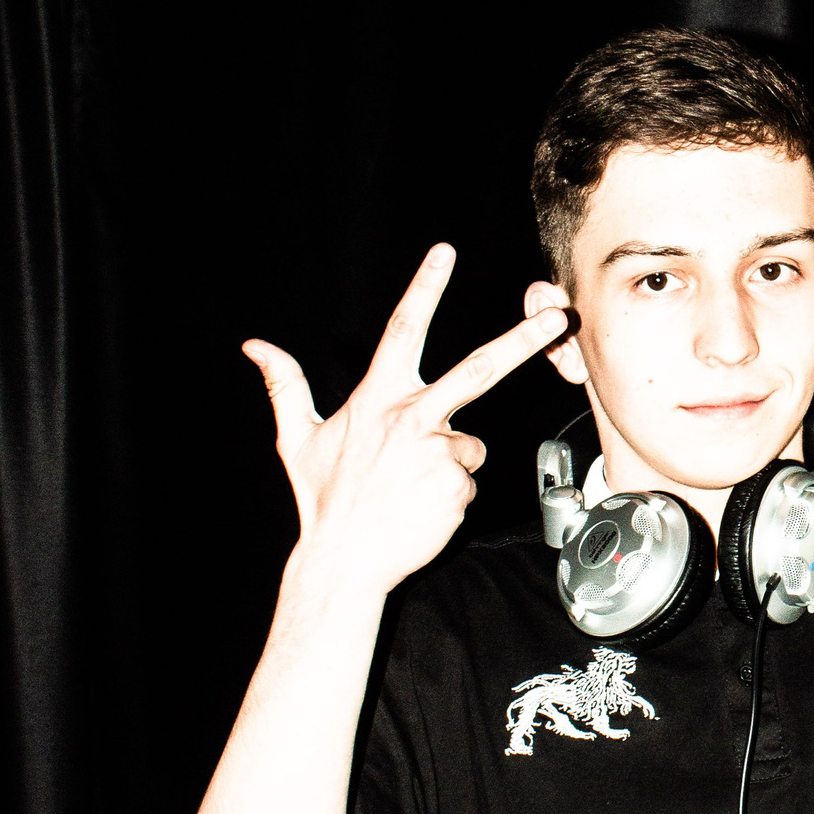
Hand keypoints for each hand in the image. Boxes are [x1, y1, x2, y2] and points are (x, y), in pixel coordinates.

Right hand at [244, 246, 568, 598]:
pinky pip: (467, 480)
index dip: (423, 288)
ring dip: (449, 461)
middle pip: (479, 367)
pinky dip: (451, 491)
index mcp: (378, 399)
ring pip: (468, 444)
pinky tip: (423, 506)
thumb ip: (285, 386)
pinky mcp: (459, 486)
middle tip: (559, 317)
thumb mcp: (296, 439)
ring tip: (412, 486)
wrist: (345, 561)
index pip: (403, 330)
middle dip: (523, 339)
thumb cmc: (323, 500)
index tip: (444, 253)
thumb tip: (254, 345)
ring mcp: (440, 453)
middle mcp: (414, 418)